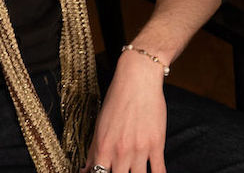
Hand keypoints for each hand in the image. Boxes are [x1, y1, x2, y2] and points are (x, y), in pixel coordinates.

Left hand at [86, 50, 167, 172]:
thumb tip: (85, 170)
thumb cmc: (117, 98)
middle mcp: (120, 151)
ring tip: (134, 171)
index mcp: (103, 147)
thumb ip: (93, 150)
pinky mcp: (156, 144)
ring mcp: (139, 149)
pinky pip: (158, 170)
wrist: (138, 79)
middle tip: (121, 170)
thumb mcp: (100, 124)